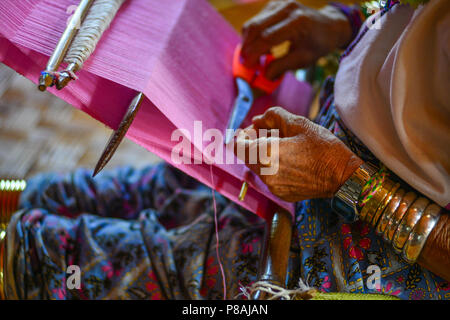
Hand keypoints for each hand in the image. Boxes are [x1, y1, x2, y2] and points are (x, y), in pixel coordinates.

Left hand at [234, 107, 362, 201]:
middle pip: (247, 157)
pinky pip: (269, 178)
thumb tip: (256, 119)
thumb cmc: (323, 147)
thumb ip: (272, 117)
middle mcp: (265, 173)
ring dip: (263, 156)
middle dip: (253, 144)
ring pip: (257, 168)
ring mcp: (273, 186)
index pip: (238, 146)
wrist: (343, 176)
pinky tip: (289, 161)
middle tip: (270, 134)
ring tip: (282, 146)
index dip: (242, 135)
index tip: (253, 129)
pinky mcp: (281, 194)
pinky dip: (273, 168)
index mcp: (266, 153)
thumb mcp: (299, 124)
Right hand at [241, 0, 351, 79]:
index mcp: (297, 23)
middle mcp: (287, 8)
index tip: (247, 66)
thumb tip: (263, 75)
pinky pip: (256, 20)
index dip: (254, 53)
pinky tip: (262, 46)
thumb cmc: (317, 45)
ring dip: (248, 42)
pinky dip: (253, 36)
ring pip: (252, 24)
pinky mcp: (274, 4)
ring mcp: (279, 3)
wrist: (328, 26)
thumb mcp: (303, 60)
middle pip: (255, 27)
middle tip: (245, 63)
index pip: (267, 38)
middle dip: (246, 47)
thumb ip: (281, 67)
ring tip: (255, 56)